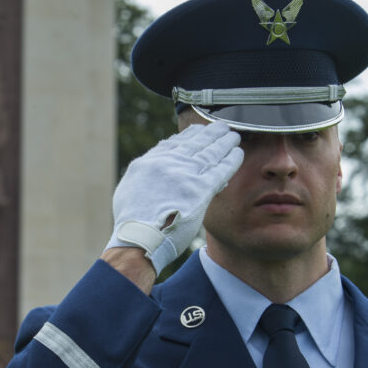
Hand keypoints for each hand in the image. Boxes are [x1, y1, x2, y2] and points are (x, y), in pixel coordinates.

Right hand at [105, 122, 242, 273]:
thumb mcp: (129, 192)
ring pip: (209, 152)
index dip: (189, 136)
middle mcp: (166, 163)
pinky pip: (220, 169)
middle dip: (210, 134)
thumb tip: (153, 167)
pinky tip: (238, 154)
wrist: (139, 240)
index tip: (198, 131)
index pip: (173, 144)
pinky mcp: (199, 189)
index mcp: (148, 163)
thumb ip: (144, 177)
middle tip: (221, 127)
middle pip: (194, 143)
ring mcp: (184, 175)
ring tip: (233, 136)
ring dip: (224, 142)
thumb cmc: (132, 224)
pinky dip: (231, 160)